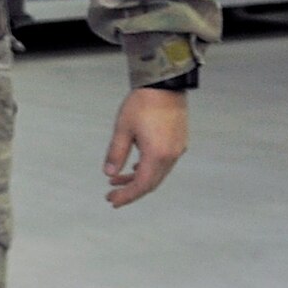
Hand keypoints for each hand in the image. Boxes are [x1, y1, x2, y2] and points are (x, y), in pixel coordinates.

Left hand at [103, 87, 188, 207]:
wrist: (165, 86)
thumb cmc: (142, 104)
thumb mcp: (122, 129)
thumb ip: (116, 153)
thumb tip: (109, 173)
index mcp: (157, 154)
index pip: (142, 185)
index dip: (127, 196)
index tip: (112, 201)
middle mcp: (171, 155)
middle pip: (151, 182)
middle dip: (131, 191)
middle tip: (111, 195)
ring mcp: (177, 149)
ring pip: (158, 173)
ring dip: (138, 179)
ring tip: (116, 180)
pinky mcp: (178, 142)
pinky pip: (163, 164)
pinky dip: (148, 169)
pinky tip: (134, 168)